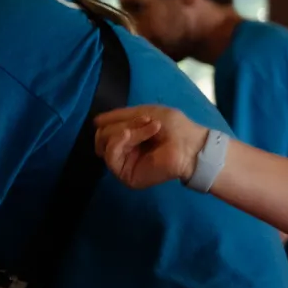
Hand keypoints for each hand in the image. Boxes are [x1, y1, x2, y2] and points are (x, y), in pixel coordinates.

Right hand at [94, 105, 210, 189]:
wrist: (190, 146)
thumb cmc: (174, 127)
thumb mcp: (146, 112)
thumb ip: (120, 116)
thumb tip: (96, 121)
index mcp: (128, 135)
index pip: (105, 127)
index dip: (115, 118)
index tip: (140, 115)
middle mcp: (123, 149)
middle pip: (102, 134)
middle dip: (122, 123)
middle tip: (146, 121)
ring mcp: (123, 163)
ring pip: (104, 143)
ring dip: (125, 130)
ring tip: (148, 129)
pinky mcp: (125, 174)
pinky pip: (110, 156)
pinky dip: (119, 141)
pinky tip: (131, 135)